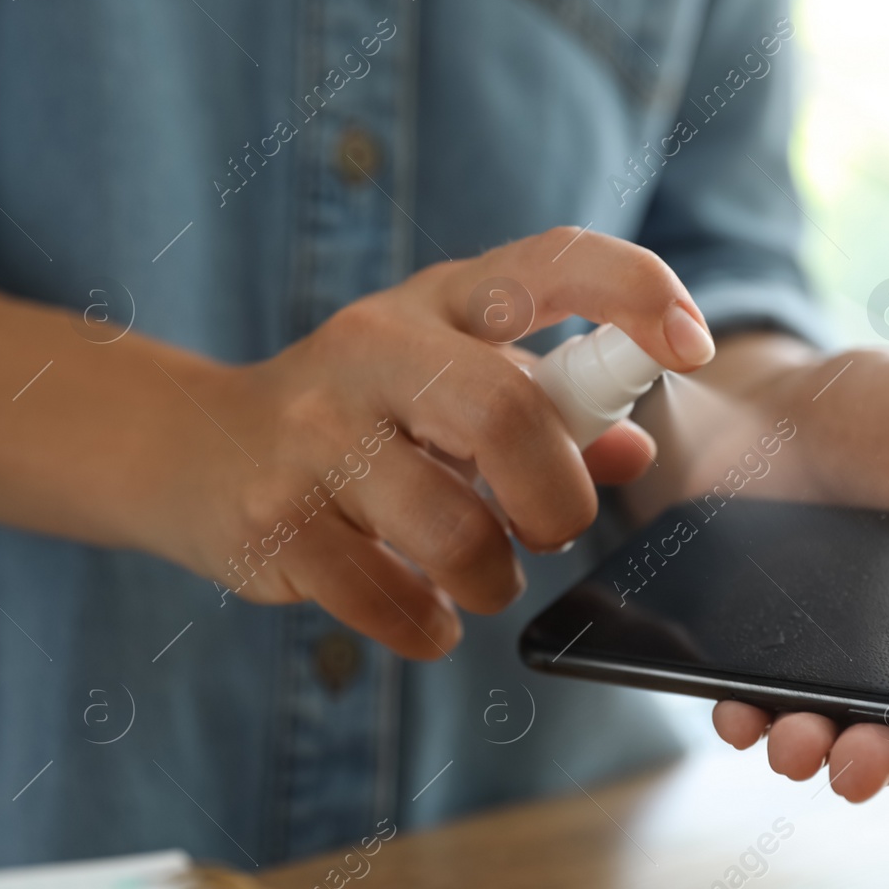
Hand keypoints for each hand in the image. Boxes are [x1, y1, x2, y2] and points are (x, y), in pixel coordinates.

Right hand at [162, 229, 714, 657]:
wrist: (196, 448)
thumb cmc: (363, 415)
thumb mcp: (454, 383)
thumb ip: (552, 412)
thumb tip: (635, 453)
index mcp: (439, 302)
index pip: (551, 263)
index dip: (635, 292)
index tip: (692, 346)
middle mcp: (374, 347)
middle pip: (506, 414)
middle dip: (558, 499)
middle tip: (552, 530)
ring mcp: (314, 432)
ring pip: (451, 529)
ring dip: (493, 579)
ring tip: (482, 577)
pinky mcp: (274, 517)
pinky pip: (387, 599)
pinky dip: (429, 625)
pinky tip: (427, 614)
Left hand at [633, 335, 888, 802]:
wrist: (760, 394)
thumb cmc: (879, 402)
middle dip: (882, 759)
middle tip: (858, 765)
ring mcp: (829, 646)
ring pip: (832, 730)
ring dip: (815, 752)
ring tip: (798, 746)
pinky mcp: (759, 642)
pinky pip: (755, 700)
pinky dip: (746, 718)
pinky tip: (740, 716)